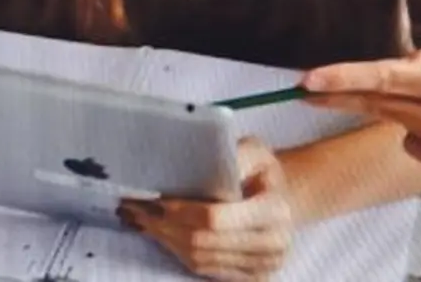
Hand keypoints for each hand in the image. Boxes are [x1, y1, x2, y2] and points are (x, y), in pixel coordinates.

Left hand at [118, 137, 293, 280]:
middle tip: (135, 208)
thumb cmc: (264, 173)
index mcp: (274, 210)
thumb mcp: (257, 151)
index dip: (181, 210)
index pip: (215, 218)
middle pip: (202, 241)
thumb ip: (237, 155)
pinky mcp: (251, 277)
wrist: (285, 200)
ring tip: (140, 220)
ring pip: (199, 258)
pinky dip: (177, 251)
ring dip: (164, 240)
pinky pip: (204, 269)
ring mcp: (262, 266)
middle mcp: (273, 243)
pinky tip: (161, 234)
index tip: (155, 198)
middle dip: (164, 225)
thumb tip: (205, 161)